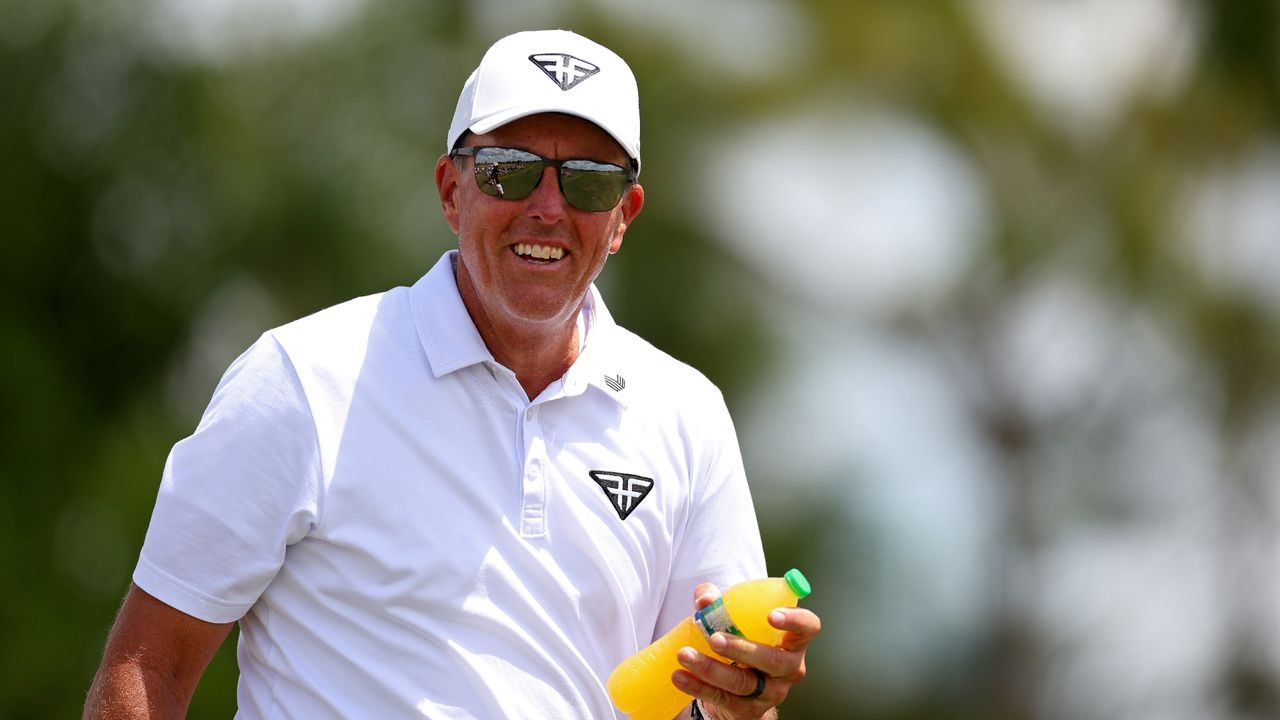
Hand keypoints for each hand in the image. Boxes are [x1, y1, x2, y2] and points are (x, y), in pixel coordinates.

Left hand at [671, 583, 820, 719]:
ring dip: (711, 668)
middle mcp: (788, 668)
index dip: (795, 620)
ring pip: (743, 682)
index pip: (808, 627)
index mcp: (792, 640)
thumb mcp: (736, 619)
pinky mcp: (749, 710)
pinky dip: (698, 686)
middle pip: (772, 660)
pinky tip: (680, 676)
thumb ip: (720, 603)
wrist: (736, 687)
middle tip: (714, 638)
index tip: (771, 614)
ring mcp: (771, 692)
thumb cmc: (743, 641)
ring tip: (685, 655)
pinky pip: (723, 699)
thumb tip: (705, 598)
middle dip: (741, 648)